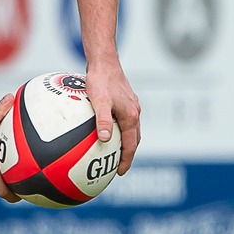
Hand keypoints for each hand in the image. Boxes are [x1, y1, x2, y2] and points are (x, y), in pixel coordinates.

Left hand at [82, 56, 141, 172]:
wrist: (105, 60)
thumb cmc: (100, 80)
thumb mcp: (99, 102)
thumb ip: (102, 121)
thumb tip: (103, 139)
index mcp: (131, 116)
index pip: (131, 144)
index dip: (126, 160)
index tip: (119, 172)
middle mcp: (135, 111)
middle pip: (135, 139)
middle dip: (128, 154)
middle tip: (119, 167)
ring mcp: (131, 105)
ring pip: (132, 129)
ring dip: (127, 142)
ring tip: (116, 152)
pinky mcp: (125, 99)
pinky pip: (126, 120)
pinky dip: (121, 130)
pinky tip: (109, 129)